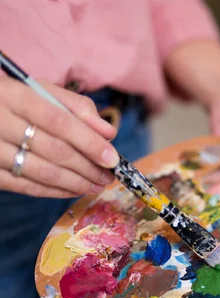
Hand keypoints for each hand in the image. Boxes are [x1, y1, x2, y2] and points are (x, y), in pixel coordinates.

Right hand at [0, 77, 119, 197]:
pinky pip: (24, 186)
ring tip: (97, 186)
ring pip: (41, 171)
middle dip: (87, 167)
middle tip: (108, 176)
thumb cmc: (15, 100)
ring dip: (75, 183)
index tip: (112, 159)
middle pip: (53, 149)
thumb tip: (108, 132)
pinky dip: (54, 191)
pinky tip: (74, 190)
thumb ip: (77, 107)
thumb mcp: (41, 91)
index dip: (89, 142)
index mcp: (14, 95)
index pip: (59, 122)